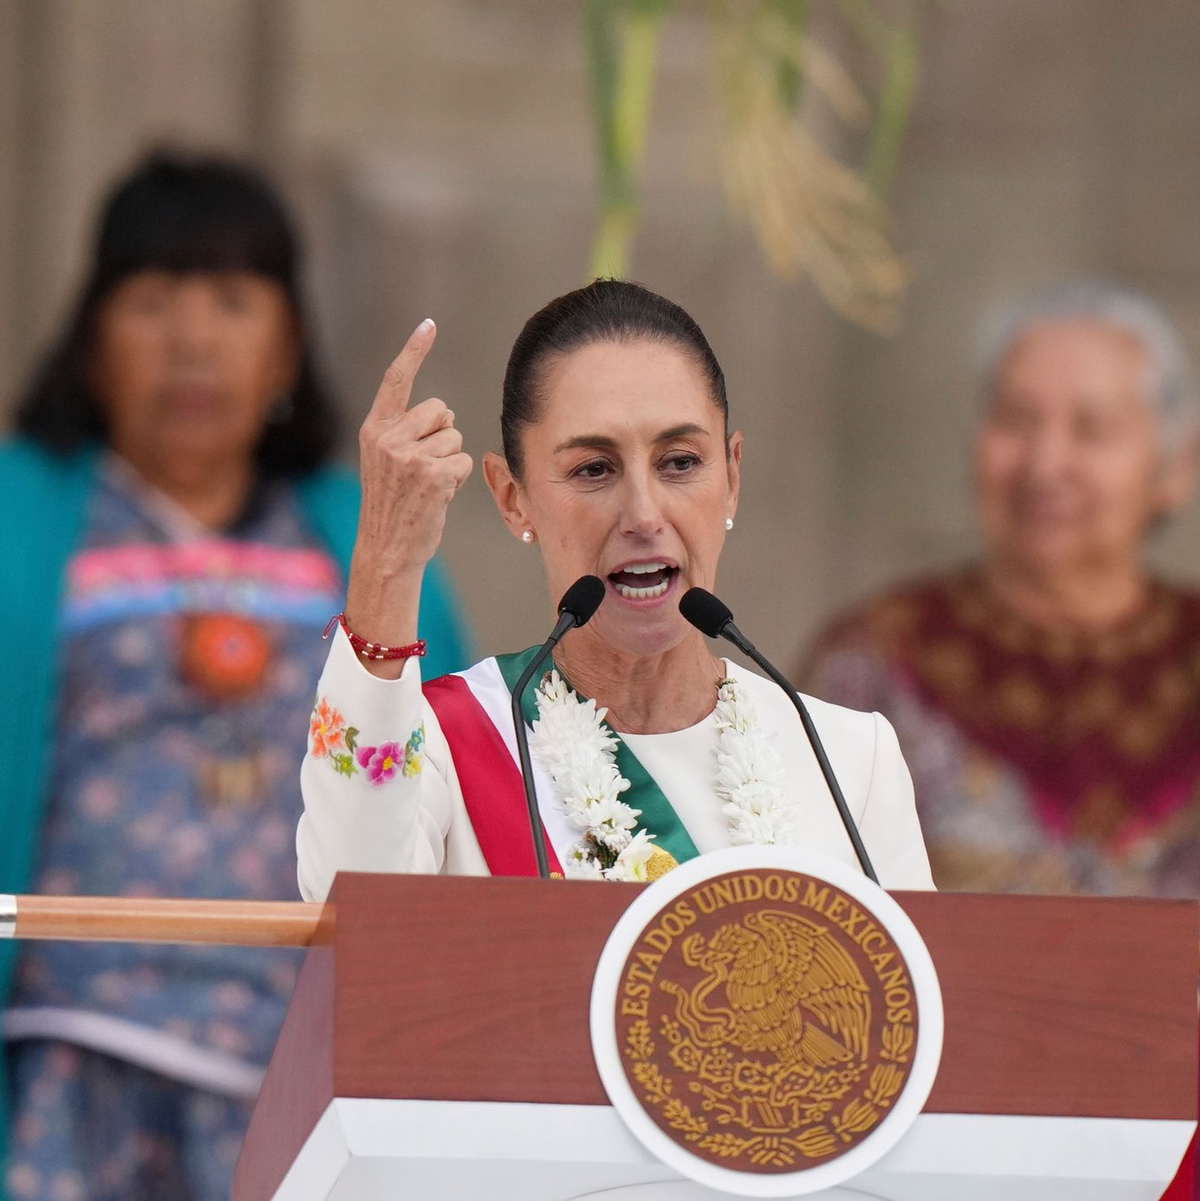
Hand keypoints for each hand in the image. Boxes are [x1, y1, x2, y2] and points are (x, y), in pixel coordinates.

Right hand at [345, 319, 472, 660]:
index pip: (396, 380)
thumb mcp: (384, 462)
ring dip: (451, 460)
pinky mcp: (433, 474)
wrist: (387, 548)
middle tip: (424, 467)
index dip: (414, 351)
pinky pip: (464, 459)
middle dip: (443, 434)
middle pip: (441, 410)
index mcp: (374, 429)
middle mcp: (388, 438)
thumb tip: (445, 413)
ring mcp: (409, 456)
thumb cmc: (393, 506)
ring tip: (429, 486)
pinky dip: (459, 477)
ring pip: (455, 437)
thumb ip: (404, 433)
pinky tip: (438, 495)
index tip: (429, 325)